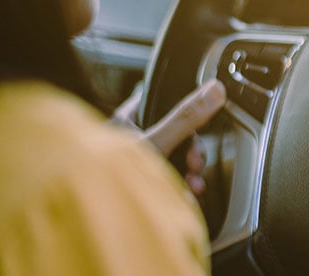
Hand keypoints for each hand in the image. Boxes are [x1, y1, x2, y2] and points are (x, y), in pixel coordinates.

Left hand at [112, 80, 226, 195]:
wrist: (95, 217)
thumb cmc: (107, 180)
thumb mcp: (154, 143)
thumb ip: (185, 118)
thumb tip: (213, 90)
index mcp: (128, 119)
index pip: (162, 101)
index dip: (185, 108)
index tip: (200, 122)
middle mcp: (134, 139)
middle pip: (177, 135)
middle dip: (191, 154)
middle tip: (194, 165)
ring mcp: (140, 163)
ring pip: (177, 160)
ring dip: (190, 174)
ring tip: (192, 187)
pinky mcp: (145, 184)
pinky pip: (171, 180)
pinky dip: (181, 188)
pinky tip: (185, 197)